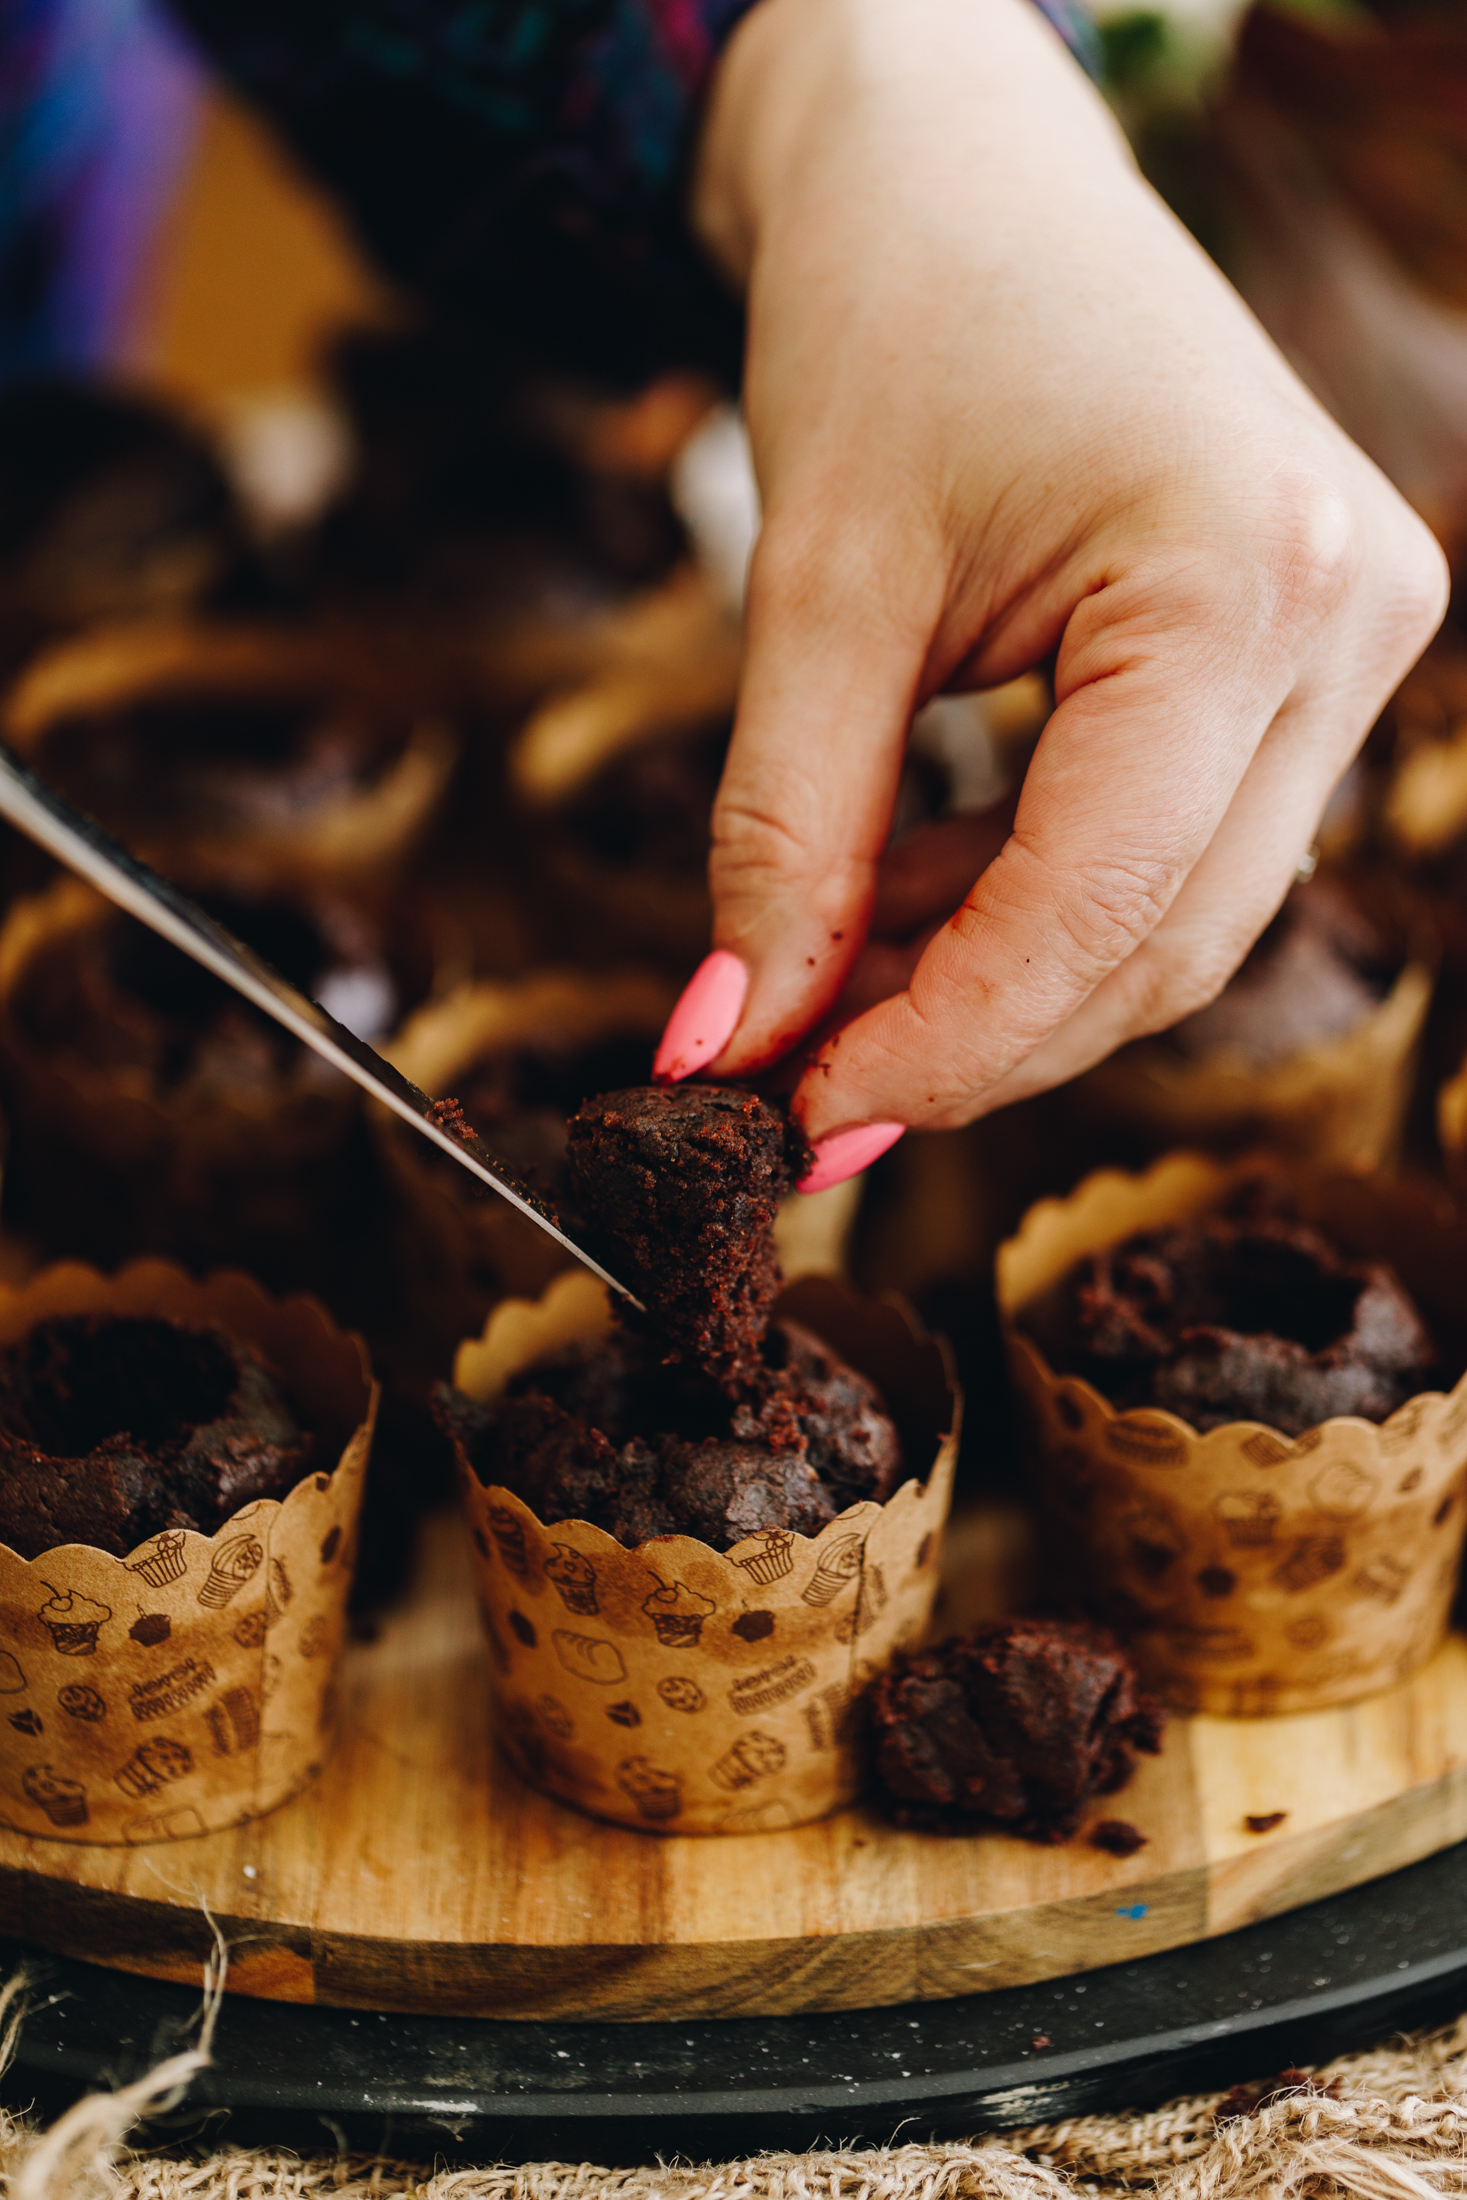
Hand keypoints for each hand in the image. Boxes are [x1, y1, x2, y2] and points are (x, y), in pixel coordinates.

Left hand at [655, 0, 1446, 1185]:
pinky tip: (901, 894)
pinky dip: (1028, 898)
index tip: (798, 1112)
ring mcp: (1349, 635)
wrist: (961, 167)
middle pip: (1161, 938)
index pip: (1103, 900)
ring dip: (993, 974)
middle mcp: (1346, 616)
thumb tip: (730, 1043)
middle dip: (972, 1033)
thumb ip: (781, 834)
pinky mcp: (1304, 653)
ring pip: (1173, 912)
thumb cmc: (890, 317)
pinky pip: (1171, 843)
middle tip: (796, 1081)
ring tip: (823, 971)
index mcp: (1244, 575)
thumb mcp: (814, 588)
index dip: (947, 1038)